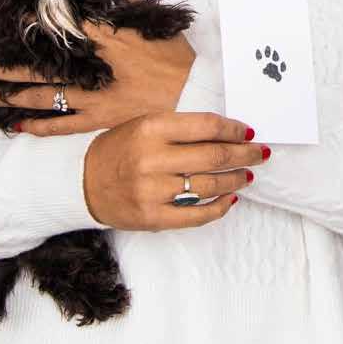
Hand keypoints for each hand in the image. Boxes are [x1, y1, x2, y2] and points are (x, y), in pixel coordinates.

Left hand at [0, 18, 194, 135]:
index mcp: (110, 43)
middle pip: (47, 67)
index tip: (21, 16)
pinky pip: (63, 126)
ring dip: (17, 94)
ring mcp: (95, 101)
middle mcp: (96, 72)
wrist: (195, 97)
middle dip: (16, 65)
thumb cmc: (177, 61)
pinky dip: (39, 126)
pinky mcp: (99, 122)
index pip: (68, 30)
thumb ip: (131, 8)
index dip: (43, 23)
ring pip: (47, 97)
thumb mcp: (156, 29)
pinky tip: (18, 127)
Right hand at [82, 111, 268, 229]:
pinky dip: (219, 207)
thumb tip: (230, 133)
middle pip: (214, 156)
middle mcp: (152, 159)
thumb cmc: (121, 148)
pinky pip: (196, 214)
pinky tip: (230, 198)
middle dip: (245, 154)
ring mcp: (152, 191)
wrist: (82, 182)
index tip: (249, 132)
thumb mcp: (147, 126)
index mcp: (152, 129)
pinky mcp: (152, 218)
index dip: (235, 129)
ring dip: (236, 179)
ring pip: (210, 185)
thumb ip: (183, 128)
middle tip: (261, 153)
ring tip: (247, 175)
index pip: (207, 126)